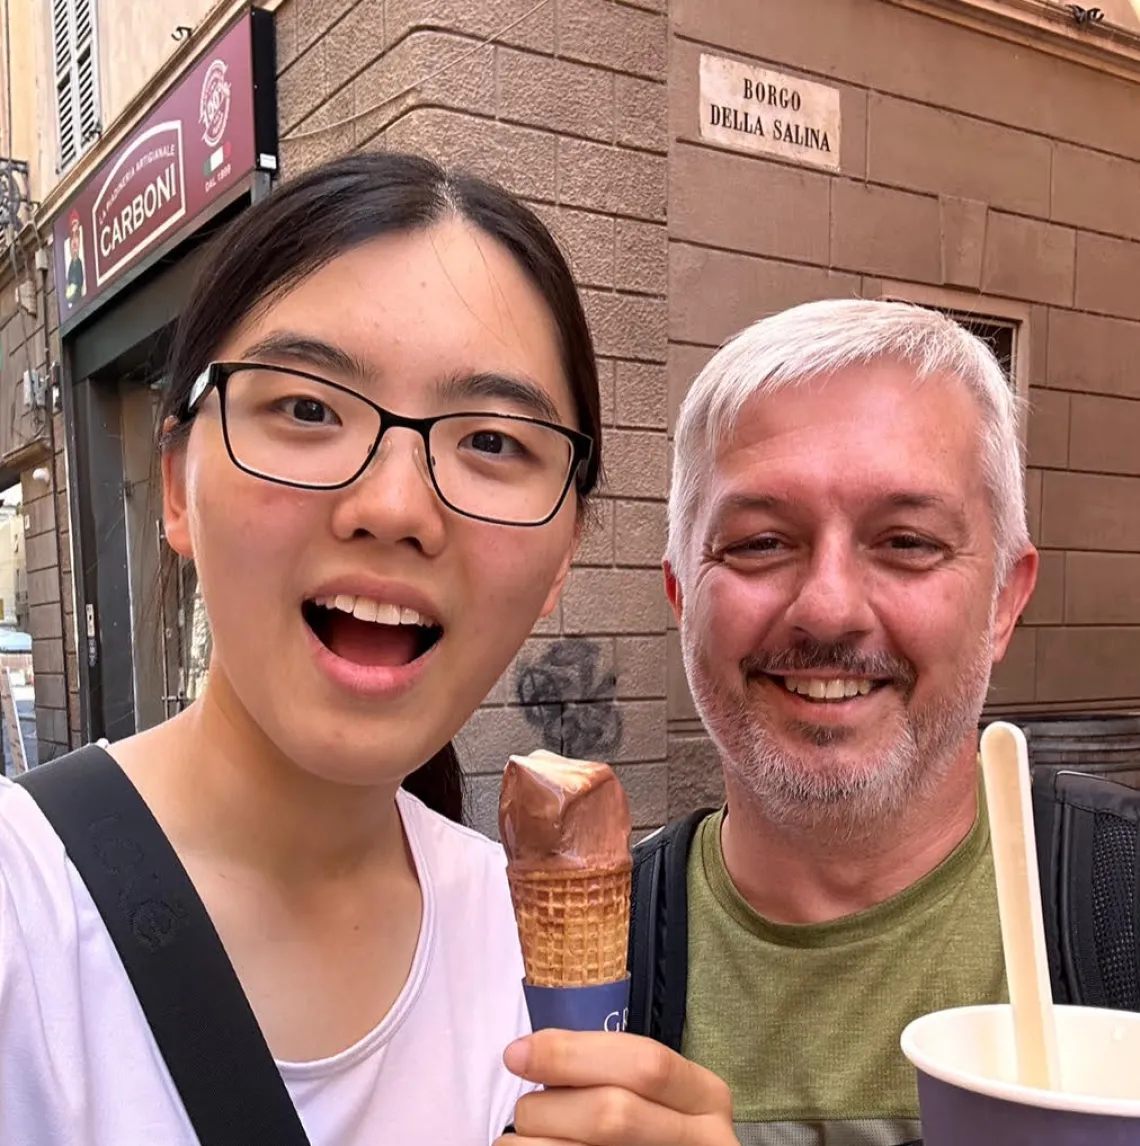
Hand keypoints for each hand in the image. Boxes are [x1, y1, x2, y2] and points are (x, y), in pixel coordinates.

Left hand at [494, 1028, 735, 1144]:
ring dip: (534, 1144)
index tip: (517, 1054)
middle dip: (551, 1108)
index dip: (574, 1054)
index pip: (645, 1063)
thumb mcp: (655, 1095)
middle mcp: (704, 1139)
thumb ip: (610, 1072)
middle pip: (614, 1114)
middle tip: (524, 1112)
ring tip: (522, 1141)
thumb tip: (530, 1054)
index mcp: (704, 1095)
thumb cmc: (651, 1131)